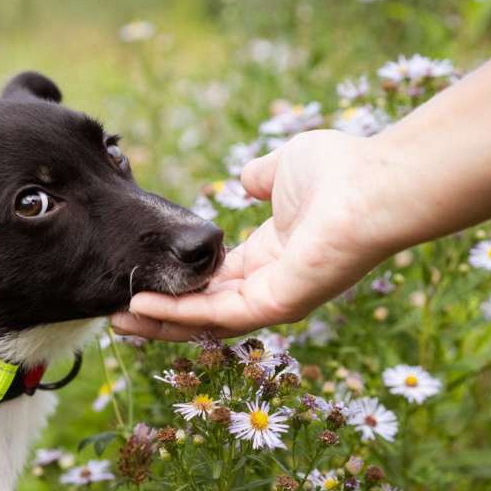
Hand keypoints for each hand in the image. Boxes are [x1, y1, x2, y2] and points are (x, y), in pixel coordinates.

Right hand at [111, 130, 397, 339]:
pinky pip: (216, 315)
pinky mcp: (275, 306)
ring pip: (205, 322)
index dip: (178, 284)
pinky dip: (175, 315)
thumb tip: (247, 178)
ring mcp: (274, 299)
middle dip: (160, 315)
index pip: (216, 281)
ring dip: (159, 323)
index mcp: (272, 256)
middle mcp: (270, 284)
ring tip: (117, 320)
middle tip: (117, 314)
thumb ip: (261, 177)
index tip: (142, 281)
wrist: (372, 185)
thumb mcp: (285, 167)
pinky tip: (139, 308)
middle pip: (204, 309)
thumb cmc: (339, 172)